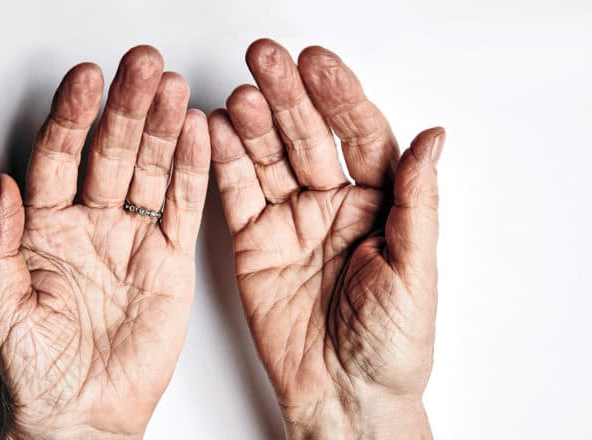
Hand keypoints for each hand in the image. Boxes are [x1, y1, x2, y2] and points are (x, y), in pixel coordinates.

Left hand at [0, 46, 209, 438]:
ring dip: (163, 128)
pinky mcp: (171, 260)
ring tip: (174, 89)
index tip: (86, 81)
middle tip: (142, 67)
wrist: (86, 415)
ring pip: (150, 170)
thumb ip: (0, 245)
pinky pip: (182, 208)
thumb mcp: (5, 308)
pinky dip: (193, 172)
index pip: (58, 157)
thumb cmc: (40, 371)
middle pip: (109, 151)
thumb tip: (1, 186)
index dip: (72, 117)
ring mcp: (133, 238)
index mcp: (46, 228)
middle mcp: (92, 223)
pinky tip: (199, 135)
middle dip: (126, 107)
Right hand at [209, 39, 443, 438]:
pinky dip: (223, 163)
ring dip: (252, 124)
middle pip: (308, 136)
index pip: (360, 135)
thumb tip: (432, 139)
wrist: (344, 398)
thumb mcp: (415, 273)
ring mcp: (289, 220)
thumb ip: (417, 203)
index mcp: (379, 204)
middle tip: (267, 61)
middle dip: (287, 97)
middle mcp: (332, 204)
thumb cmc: (391, 347)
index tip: (318, 66)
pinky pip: (235, 194)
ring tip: (239, 97)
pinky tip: (213, 132)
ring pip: (268, 157)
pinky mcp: (252, 242)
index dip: (339, 98)